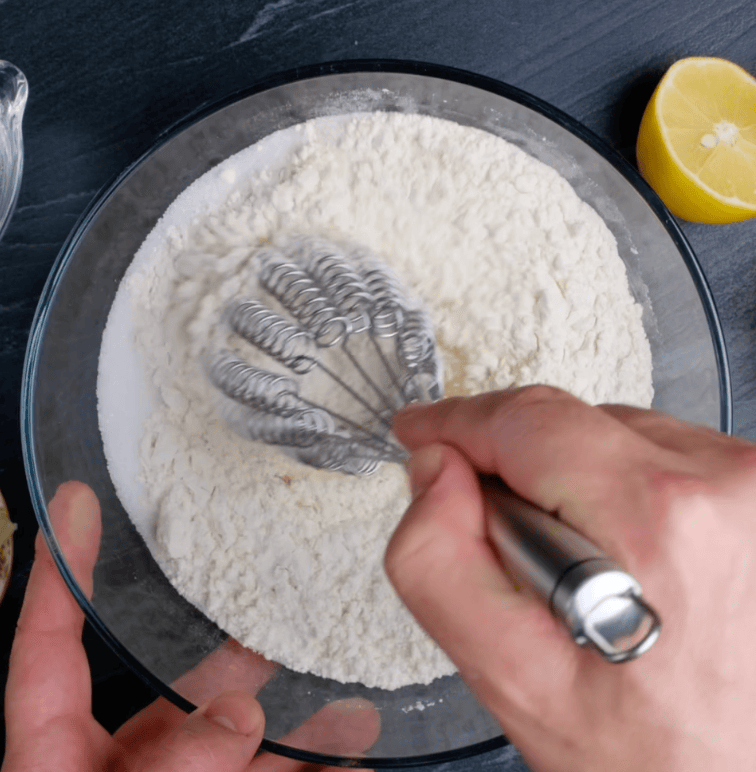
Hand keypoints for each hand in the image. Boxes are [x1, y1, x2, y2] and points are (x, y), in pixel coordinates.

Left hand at [3, 482, 379, 770]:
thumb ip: (170, 770)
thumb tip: (236, 712)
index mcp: (57, 764)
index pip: (48, 648)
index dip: (58, 571)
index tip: (74, 504)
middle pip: (172, 702)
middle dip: (228, 668)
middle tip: (272, 640)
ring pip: (236, 753)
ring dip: (295, 734)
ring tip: (353, 712)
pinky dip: (312, 770)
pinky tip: (357, 759)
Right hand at [385, 386, 755, 771]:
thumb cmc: (654, 753)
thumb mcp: (512, 677)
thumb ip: (440, 562)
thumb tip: (435, 472)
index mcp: (659, 519)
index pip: (528, 421)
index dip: (458, 422)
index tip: (421, 432)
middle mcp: (724, 483)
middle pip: (567, 422)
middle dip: (512, 465)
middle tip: (509, 544)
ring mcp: (750, 483)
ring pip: (609, 433)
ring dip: (569, 480)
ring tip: (580, 567)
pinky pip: (656, 454)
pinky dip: (618, 488)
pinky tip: (624, 555)